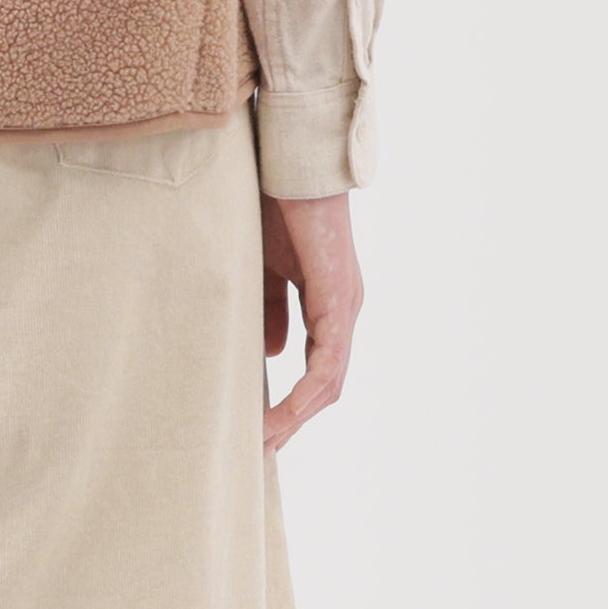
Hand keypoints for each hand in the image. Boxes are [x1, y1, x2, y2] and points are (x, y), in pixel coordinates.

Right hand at [261, 191, 361, 450]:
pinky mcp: (337, 296)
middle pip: (328, 382)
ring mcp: (345, 303)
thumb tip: (269, 352)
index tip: (263, 426)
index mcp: (328, 299)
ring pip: (331, 379)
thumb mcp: (264, 265)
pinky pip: (328, 359)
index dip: (294, 399)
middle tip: (262, 446)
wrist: (288, 162)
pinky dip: (306, 390)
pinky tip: (283, 410)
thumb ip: (270, 306)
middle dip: (296, 418)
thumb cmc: (274, 204)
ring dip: (300, 414)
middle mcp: (344, 307)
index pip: (319, 365)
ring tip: (267, 439)